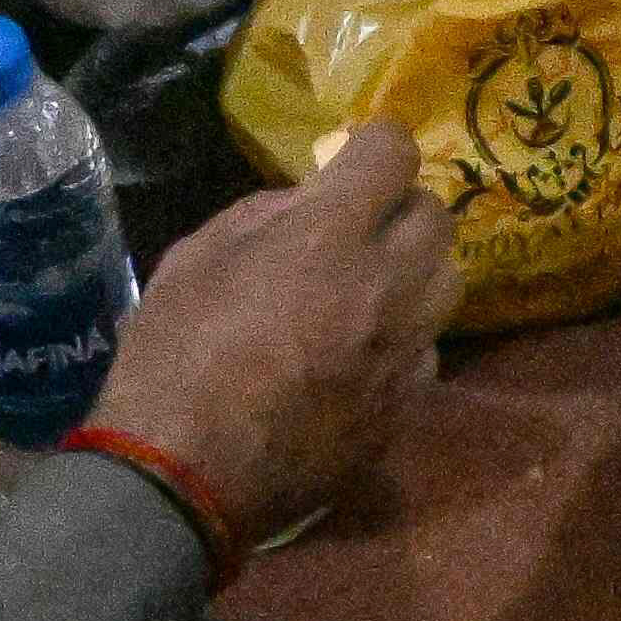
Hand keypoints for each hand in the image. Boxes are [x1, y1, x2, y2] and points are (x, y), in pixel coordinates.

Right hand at [81, 126, 455, 561]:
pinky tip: (361, 351)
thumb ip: (264, 216)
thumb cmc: (172, 358)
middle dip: (401, 206)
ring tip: (370, 283)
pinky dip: (404, 336)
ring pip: (448, 281)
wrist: (186, 476)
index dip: (374, 144)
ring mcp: (406, 350)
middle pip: (437, 215)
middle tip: (360, 222)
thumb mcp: (194, 259)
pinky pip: (428, 348)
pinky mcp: (408, 406)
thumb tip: (309, 202)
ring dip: (415, 269)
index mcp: (331, 237)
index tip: (353, 156)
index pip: (393, 153)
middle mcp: (388, 285)